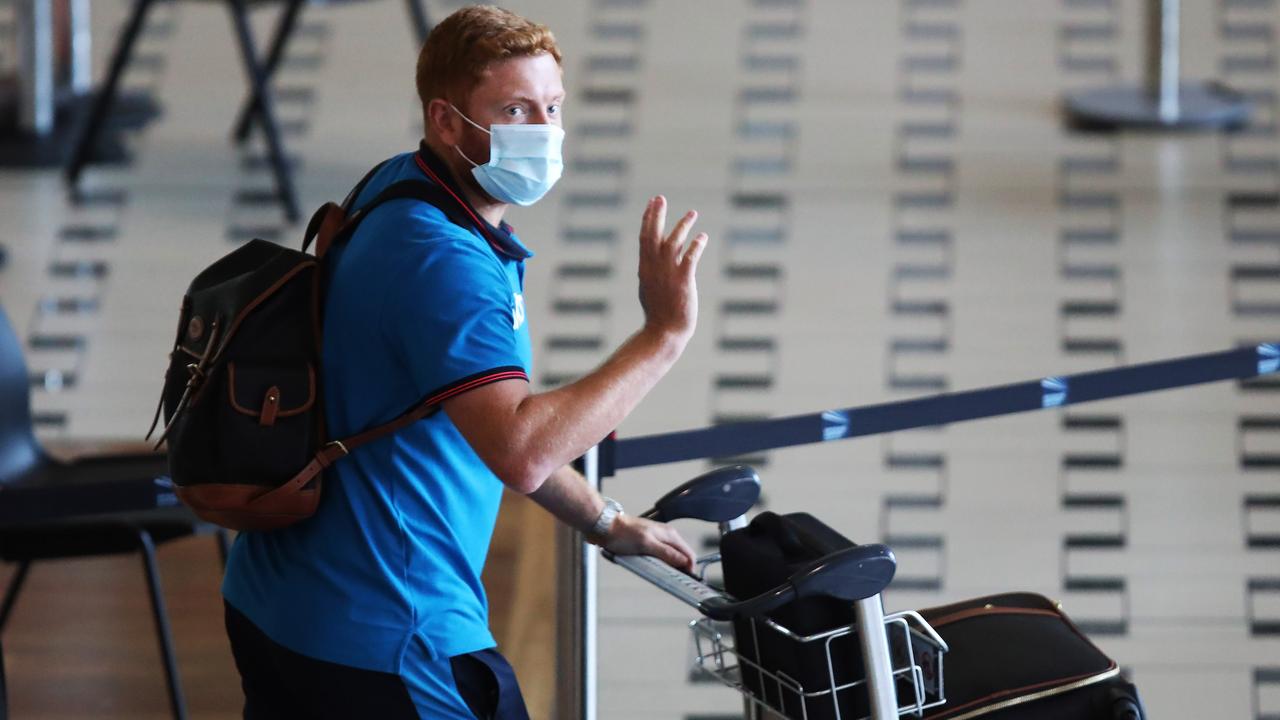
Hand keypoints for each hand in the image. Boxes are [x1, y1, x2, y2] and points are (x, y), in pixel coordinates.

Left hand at [601, 514, 696, 573]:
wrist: (605, 527)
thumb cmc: (623, 533)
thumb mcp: (646, 545)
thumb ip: (666, 553)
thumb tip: (684, 561)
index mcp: (669, 535)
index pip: (688, 554)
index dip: (689, 569)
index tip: (685, 582)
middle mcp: (666, 537)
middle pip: (680, 558)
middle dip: (677, 570)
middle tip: (670, 580)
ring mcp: (657, 541)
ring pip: (669, 559)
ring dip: (665, 568)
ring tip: (657, 574)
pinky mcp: (647, 546)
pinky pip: (657, 559)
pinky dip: (655, 566)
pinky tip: (648, 568)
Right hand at [637, 196, 707, 345]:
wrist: (664, 332)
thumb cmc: (658, 315)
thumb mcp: (649, 289)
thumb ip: (651, 272)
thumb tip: (651, 261)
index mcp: (645, 269)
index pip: (645, 238)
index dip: (648, 219)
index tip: (651, 203)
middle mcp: (654, 268)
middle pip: (653, 235)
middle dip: (656, 214)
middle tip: (660, 197)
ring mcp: (668, 274)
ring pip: (673, 243)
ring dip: (682, 226)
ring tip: (692, 213)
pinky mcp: (683, 282)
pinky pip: (690, 258)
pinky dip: (696, 245)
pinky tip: (702, 236)